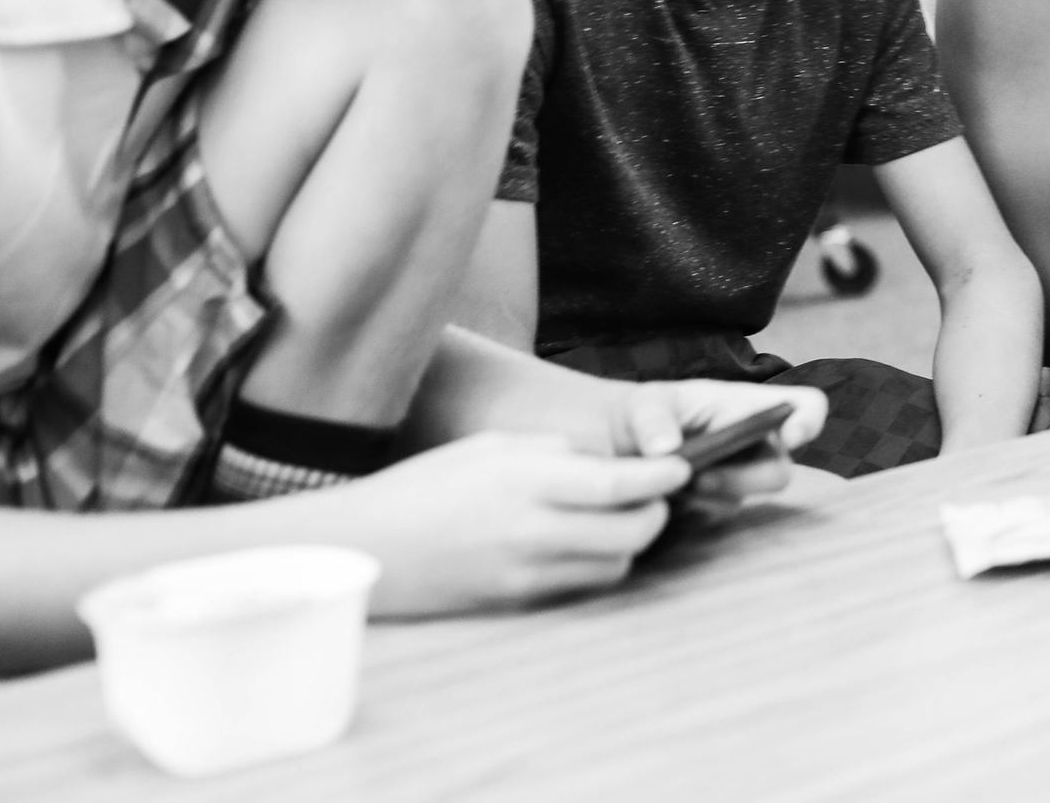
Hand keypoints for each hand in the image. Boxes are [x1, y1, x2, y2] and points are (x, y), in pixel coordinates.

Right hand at [315, 432, 688, 616]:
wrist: (366, 547)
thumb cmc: (426, 485)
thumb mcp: (491, 447)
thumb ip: (554, 452)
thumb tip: (605, 463)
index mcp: (526, 481)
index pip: (618, 482)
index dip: (662, 476)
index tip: (683, 466)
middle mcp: (531, 530)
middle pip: (631, 532)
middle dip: (655, 511)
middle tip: (654, 493)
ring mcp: (524, 573)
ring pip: (614, 565)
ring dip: (628, 542)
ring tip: (616, 517)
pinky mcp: (515, 601)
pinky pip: (580, 586)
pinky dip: (596, 565)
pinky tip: (580, 543)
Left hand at [606, 380, 829, 526]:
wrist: (610, 449)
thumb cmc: (639, 415)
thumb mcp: (642, 405)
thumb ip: (653, 420)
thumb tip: (666, 449)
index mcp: (747, 406)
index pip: (805, 406)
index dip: (809, 420)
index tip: (791, 437)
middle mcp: (752, 445)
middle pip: (779, 470)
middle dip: (745, 479)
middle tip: (700, 479)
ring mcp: (736, 480)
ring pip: (744, 498)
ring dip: (710, 496)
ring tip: (671, 486)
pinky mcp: (712, 507)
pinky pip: (714, 517)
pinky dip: (689, 511)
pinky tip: (663, 498)